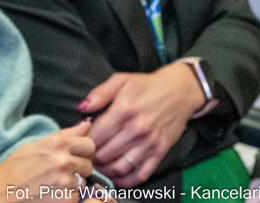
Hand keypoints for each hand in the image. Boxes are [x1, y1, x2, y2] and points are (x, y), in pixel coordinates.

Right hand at [0, 120, 94, 202]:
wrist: (0, 195)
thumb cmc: (14, 170)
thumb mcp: (35, 145)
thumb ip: (64, 135)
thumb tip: (87, 125)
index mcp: (57, 143)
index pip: (89, 145)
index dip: (83, 152)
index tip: (74, 157)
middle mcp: (64, 160)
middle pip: (89, 164)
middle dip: (78, 169)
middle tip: (60, 173)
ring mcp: (66, 181)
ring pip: (83, 182)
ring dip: (72, 184)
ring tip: (52, 185)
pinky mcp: (66, 199)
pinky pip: (77, 196)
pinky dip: (67, 197)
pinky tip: (51, 195)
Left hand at [78, 65, 204, 187]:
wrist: (179, 91)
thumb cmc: (146, 85)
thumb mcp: (120, 80)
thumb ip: (99, 94)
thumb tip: (81, 109)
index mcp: (123, 110)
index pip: (95, 135)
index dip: (83, 141)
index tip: (80, 141)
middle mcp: (136, 129)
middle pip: (104, 154)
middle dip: (92, 156)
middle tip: (87, 154)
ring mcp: (149, 143)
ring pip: (119, 167)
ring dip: (105, 170)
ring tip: (99, 165)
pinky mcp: (160, 152)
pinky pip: (140, 174)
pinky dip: (126, 181)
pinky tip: (116, 177)